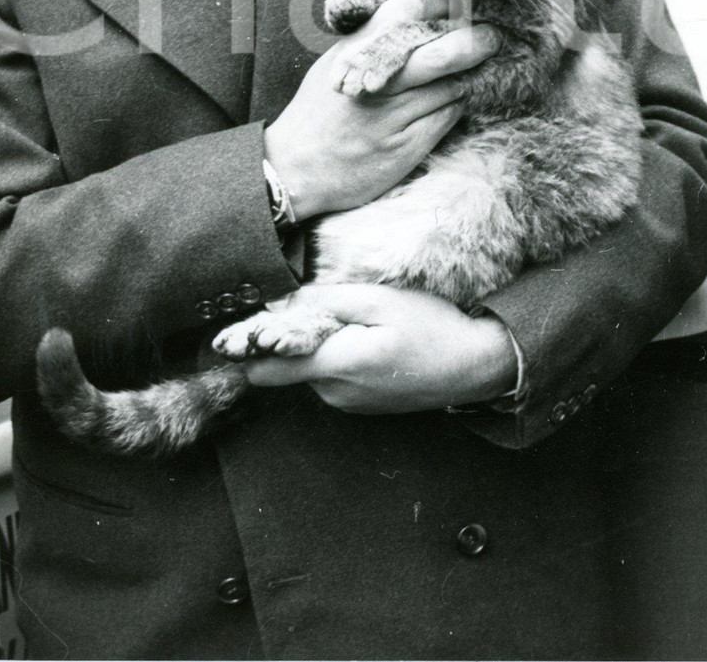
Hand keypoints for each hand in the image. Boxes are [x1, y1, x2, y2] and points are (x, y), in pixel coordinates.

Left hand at [242, 285, 518, 413]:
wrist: (474, 364)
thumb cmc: (430, 326)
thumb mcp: (376, 300)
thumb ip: (322, 304)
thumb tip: (275, 308)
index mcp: (337, 366)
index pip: (265, 368)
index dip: (245, 350)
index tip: (231, 333)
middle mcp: (335, 394)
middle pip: (287, 364)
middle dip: (289, 338)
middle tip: (312, 307)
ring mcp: (348, 404)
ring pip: (309, 369)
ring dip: (317, 345)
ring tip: (354, 321)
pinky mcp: (360, 405)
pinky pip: (331, 377)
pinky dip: (336, 357)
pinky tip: (366, 339)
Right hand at [265, 0, 499, 219]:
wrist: (294, 167)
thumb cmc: (318, 110)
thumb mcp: (338, 60)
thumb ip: (377, 26)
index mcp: (359, 50)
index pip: (411, 12)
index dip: (446, 0)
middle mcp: (377, 80)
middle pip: (441, 53)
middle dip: (476, 41)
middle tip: (494, 36)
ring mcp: (393, 115)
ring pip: (451, 86)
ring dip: (469, 76)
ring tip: (477, 69)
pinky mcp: (405, 146)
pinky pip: (447, 118)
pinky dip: (457, 105)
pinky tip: (455, 100)